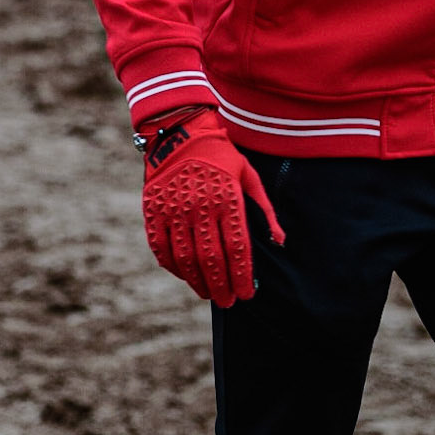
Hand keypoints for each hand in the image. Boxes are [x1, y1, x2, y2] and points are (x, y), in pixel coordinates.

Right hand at [137, 106, 283, 305]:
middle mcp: (200, 207)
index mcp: (227, 200)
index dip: (242, 276)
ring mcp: (174, 210)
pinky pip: (162, 248)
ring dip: (198, 282)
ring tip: (209, 293)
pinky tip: (185, 276)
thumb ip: (266, 211)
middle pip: (212, 259)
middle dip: (222, 286)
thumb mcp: (250, 177)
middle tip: (228, 302)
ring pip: (186, 258)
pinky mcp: (153, 210)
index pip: (237, 249)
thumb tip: (280, 241)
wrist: (181, 132)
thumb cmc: (222, 157)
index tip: (247, 295)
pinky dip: (173, 266)